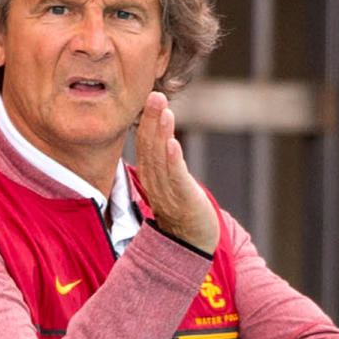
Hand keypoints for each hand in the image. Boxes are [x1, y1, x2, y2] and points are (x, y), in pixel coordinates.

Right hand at [135, 92, 218, 254]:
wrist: (193, 243)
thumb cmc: (181, 209)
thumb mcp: (168, 182)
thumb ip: (161, 159)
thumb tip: (158, 131)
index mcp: (150, 176)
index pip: (146, 145)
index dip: (147, 121)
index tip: (149, 96)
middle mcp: (155, 182)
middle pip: (151, 147)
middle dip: (152, 120)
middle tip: (154, 95)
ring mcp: (168, 192)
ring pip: (161, 159)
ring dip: (162, 134)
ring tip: (163, 111)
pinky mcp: (184, 201)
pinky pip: (176, 178)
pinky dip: (173, 160)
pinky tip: (173, 143)